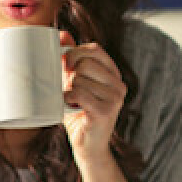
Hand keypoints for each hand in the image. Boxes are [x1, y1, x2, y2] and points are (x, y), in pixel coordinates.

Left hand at [59, 30, 125, 166]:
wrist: (87, 146)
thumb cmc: (79, 113)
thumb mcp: (74, 83)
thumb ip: (71, 60)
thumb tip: (62, 35)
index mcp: (113, 74)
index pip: (95, 49)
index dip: (76, 51)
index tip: (64, 63)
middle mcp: (118, 84)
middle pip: (86, 63)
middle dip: (70, 74)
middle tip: (68, 88)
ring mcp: (115, 98)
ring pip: (80, 79)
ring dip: (68, 90)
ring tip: (72, 102)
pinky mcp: (105, 111)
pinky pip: (79, 93)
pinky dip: (68, 98)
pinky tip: (69, 106)